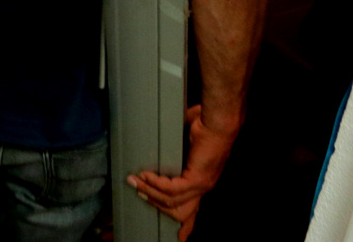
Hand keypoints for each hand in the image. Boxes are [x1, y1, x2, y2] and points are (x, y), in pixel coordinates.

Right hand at [126, 105, 237, 239]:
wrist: (218, 121)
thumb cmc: (205, 125)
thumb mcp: (187, 140)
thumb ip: (175, 149)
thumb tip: (158, 144)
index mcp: (202, 180)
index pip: (194, 209)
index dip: (186, 224)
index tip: (181, 236)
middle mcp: (204, 187)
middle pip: (180, 211)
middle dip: (156, 205)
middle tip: (138, 193)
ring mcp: (202, 185)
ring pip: (171, 200)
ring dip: (149, 191)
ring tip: (135, 181)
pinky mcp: (197, 179)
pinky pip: (171, 189)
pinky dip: (155, 183)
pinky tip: (146, 175)